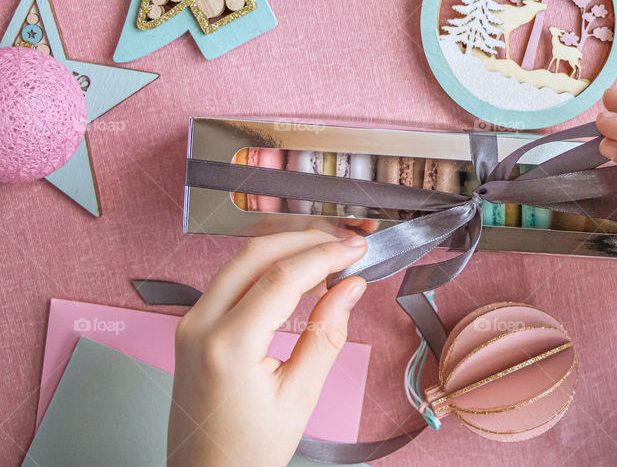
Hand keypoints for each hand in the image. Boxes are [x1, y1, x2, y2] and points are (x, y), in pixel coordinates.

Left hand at [167, 231, 367, 466]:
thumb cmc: (247, 451)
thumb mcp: (299, 395)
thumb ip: (326, 334)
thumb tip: (350, 288)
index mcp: (227, 346)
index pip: (282, 277)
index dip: (325, 255)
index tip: (356, 249)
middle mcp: (200, 326)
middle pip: (256, 254)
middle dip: (305, 239)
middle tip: (346, 242)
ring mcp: (191, 323)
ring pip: (240, 261)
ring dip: (286, 249)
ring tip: (329, 254)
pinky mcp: (193, 326)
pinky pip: (231, 280)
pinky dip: (267, 268)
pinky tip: (298, 276)